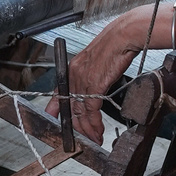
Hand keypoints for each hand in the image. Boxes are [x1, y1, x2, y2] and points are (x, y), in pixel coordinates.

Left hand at [56, 20, 140, 145]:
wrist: (123, 36)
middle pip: (71, 107)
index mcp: (73, 69)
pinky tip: (98, 131)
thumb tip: (96, 82)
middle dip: (77, 126)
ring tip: (94, 139)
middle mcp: (74, 75)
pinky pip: (91, 111)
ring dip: (88, 129)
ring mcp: (83, 81)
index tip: (52, 117)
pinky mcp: (95, 86)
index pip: (60, 92)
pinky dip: (95, 124)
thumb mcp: (97, 59)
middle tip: (82, 137)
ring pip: (80, 112)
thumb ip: (92, 73)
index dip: (55, 107)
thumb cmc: (115, 44)